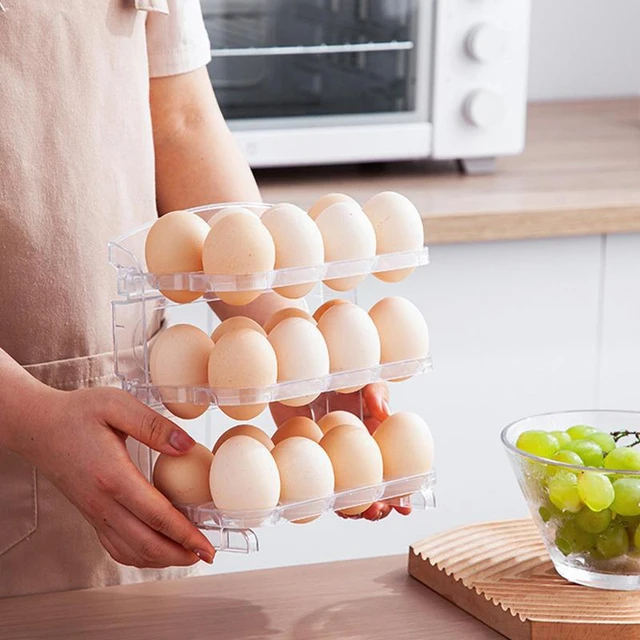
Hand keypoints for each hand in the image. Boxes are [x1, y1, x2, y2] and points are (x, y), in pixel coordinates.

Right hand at [14, 386, 215, 568]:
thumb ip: (153, 425)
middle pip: (146, 543)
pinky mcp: (91, 514)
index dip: (185, 533)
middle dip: (180, 554)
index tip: (206, 545)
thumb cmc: (76, 412)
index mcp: (113, 477)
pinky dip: (140, 555)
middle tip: (207, 554)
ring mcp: (94, 512)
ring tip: (188, 554)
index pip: (156, 515)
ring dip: (162, 559)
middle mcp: (102, 502)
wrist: (37, 426)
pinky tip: (157, 548)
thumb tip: (187, 446)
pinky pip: (116, 546)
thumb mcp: (117, 405)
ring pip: (131, 551)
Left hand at [270, 382, 410, 520]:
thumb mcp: (363, 378)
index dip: (403, 489)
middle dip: (381, 504)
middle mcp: (359, 450)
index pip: (397, 466)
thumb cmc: (338, 371)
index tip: (405, 506)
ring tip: (358, 512)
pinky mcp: (310, 457)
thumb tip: (383, 412)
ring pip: (349, 490)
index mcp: (377, 434)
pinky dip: (326, 496)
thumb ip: (375, 392)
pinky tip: (328, 503)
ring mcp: (335, 456)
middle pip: (374, 486)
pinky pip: (320, 482)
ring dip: (356, 507)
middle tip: (379, 510)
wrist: (300, 372)